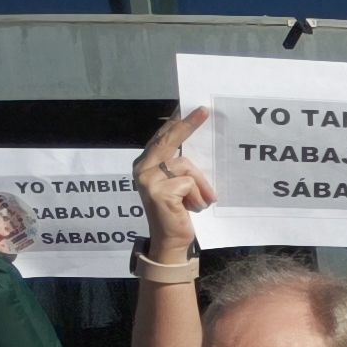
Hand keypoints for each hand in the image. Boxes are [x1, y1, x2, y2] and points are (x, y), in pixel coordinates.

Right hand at [135, 107, 211, 255]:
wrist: (172, 240)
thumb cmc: (180, 211)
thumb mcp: (181, 184)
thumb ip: (182, 166)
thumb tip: (198, 144)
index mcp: (146, 164)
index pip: (162, 138)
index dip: (176, 123)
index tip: (188, 107)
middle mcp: (142, 168)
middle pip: (169, 141)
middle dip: (187, 125)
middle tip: (204, 110)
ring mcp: (147, 178)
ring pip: (186, 166)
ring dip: (201, 185)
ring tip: (198, 202)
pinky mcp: (158, 190)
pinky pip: (189, 183)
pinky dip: (197, 196)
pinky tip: (191, 208)